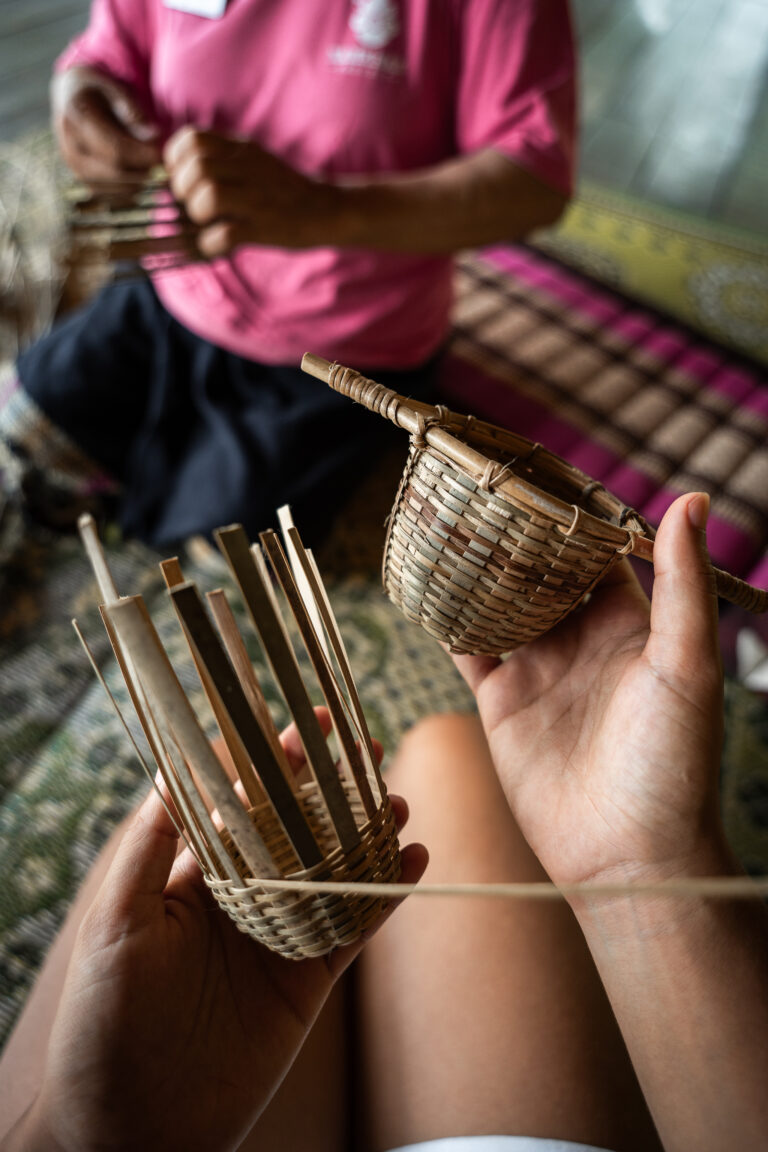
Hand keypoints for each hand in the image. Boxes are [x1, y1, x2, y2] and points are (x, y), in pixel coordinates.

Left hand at [16, 716, 425, 1151]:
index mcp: (194, 874)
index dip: (274, 762)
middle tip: (370, 751)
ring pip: (336, 871)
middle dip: (333, 787)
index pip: (242, 802)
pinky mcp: (308, 980)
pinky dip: (386, 895)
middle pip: (299, 827)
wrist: (132, 1126)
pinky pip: (355, 929)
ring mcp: (278, 937)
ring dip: (369, 834)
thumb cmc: (104, 1020)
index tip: (306, 726)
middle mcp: (242, 897)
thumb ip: (152, 844)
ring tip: (398, 804)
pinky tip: (412, 862)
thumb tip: (178, 767)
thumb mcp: (116, 921)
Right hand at [52, 67, 160, 182]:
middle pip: (115, 172)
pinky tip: (139, 174)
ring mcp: (74, 167)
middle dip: (143, 171)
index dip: (143, 156)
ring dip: (138, 181)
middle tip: (160, 163)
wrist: (71, 98)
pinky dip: (131, 190)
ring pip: (114, 188)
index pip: (115, 149)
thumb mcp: (115, 89)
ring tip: (149, 164)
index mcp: (76, 117)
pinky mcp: (82, 181)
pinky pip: (111, 196)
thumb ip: (133, 112)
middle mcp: (70, 146)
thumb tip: (155, 137)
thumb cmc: (98, 92)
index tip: (164, 155)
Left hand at [164, 127, 338, 255]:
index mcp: (241, 149)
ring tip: (205, 223)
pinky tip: (215, 245)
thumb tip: (175, 176)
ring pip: (208, 195)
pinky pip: (226, 234)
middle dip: (182, 190)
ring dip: (196, 214)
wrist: (329, 209)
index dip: (176, 159)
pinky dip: (211, 244)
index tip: (181, 178)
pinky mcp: (266, 228)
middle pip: (196, 167)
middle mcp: (248, 168)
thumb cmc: (285, 190)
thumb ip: (221, 161)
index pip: (192, 138)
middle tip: (192, 205)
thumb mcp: (254, 160)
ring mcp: (258, 198)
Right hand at [453, 493, 728, 888]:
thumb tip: (690, 499)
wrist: (629, 855)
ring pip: (498, 602)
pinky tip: (423, 582)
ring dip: (475, 566)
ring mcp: (538, 669)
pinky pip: (468, 648)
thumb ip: (684, 584)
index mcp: (630, 624)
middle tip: (478, 482)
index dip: (571, 512)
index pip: (595, 551)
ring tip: (443, 517)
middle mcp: (581, 640)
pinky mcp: (501, 702)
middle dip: (513, 532)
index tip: (540, 469)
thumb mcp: (688, 664)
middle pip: (539, 571)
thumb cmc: (675, 763)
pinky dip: (446, 617)